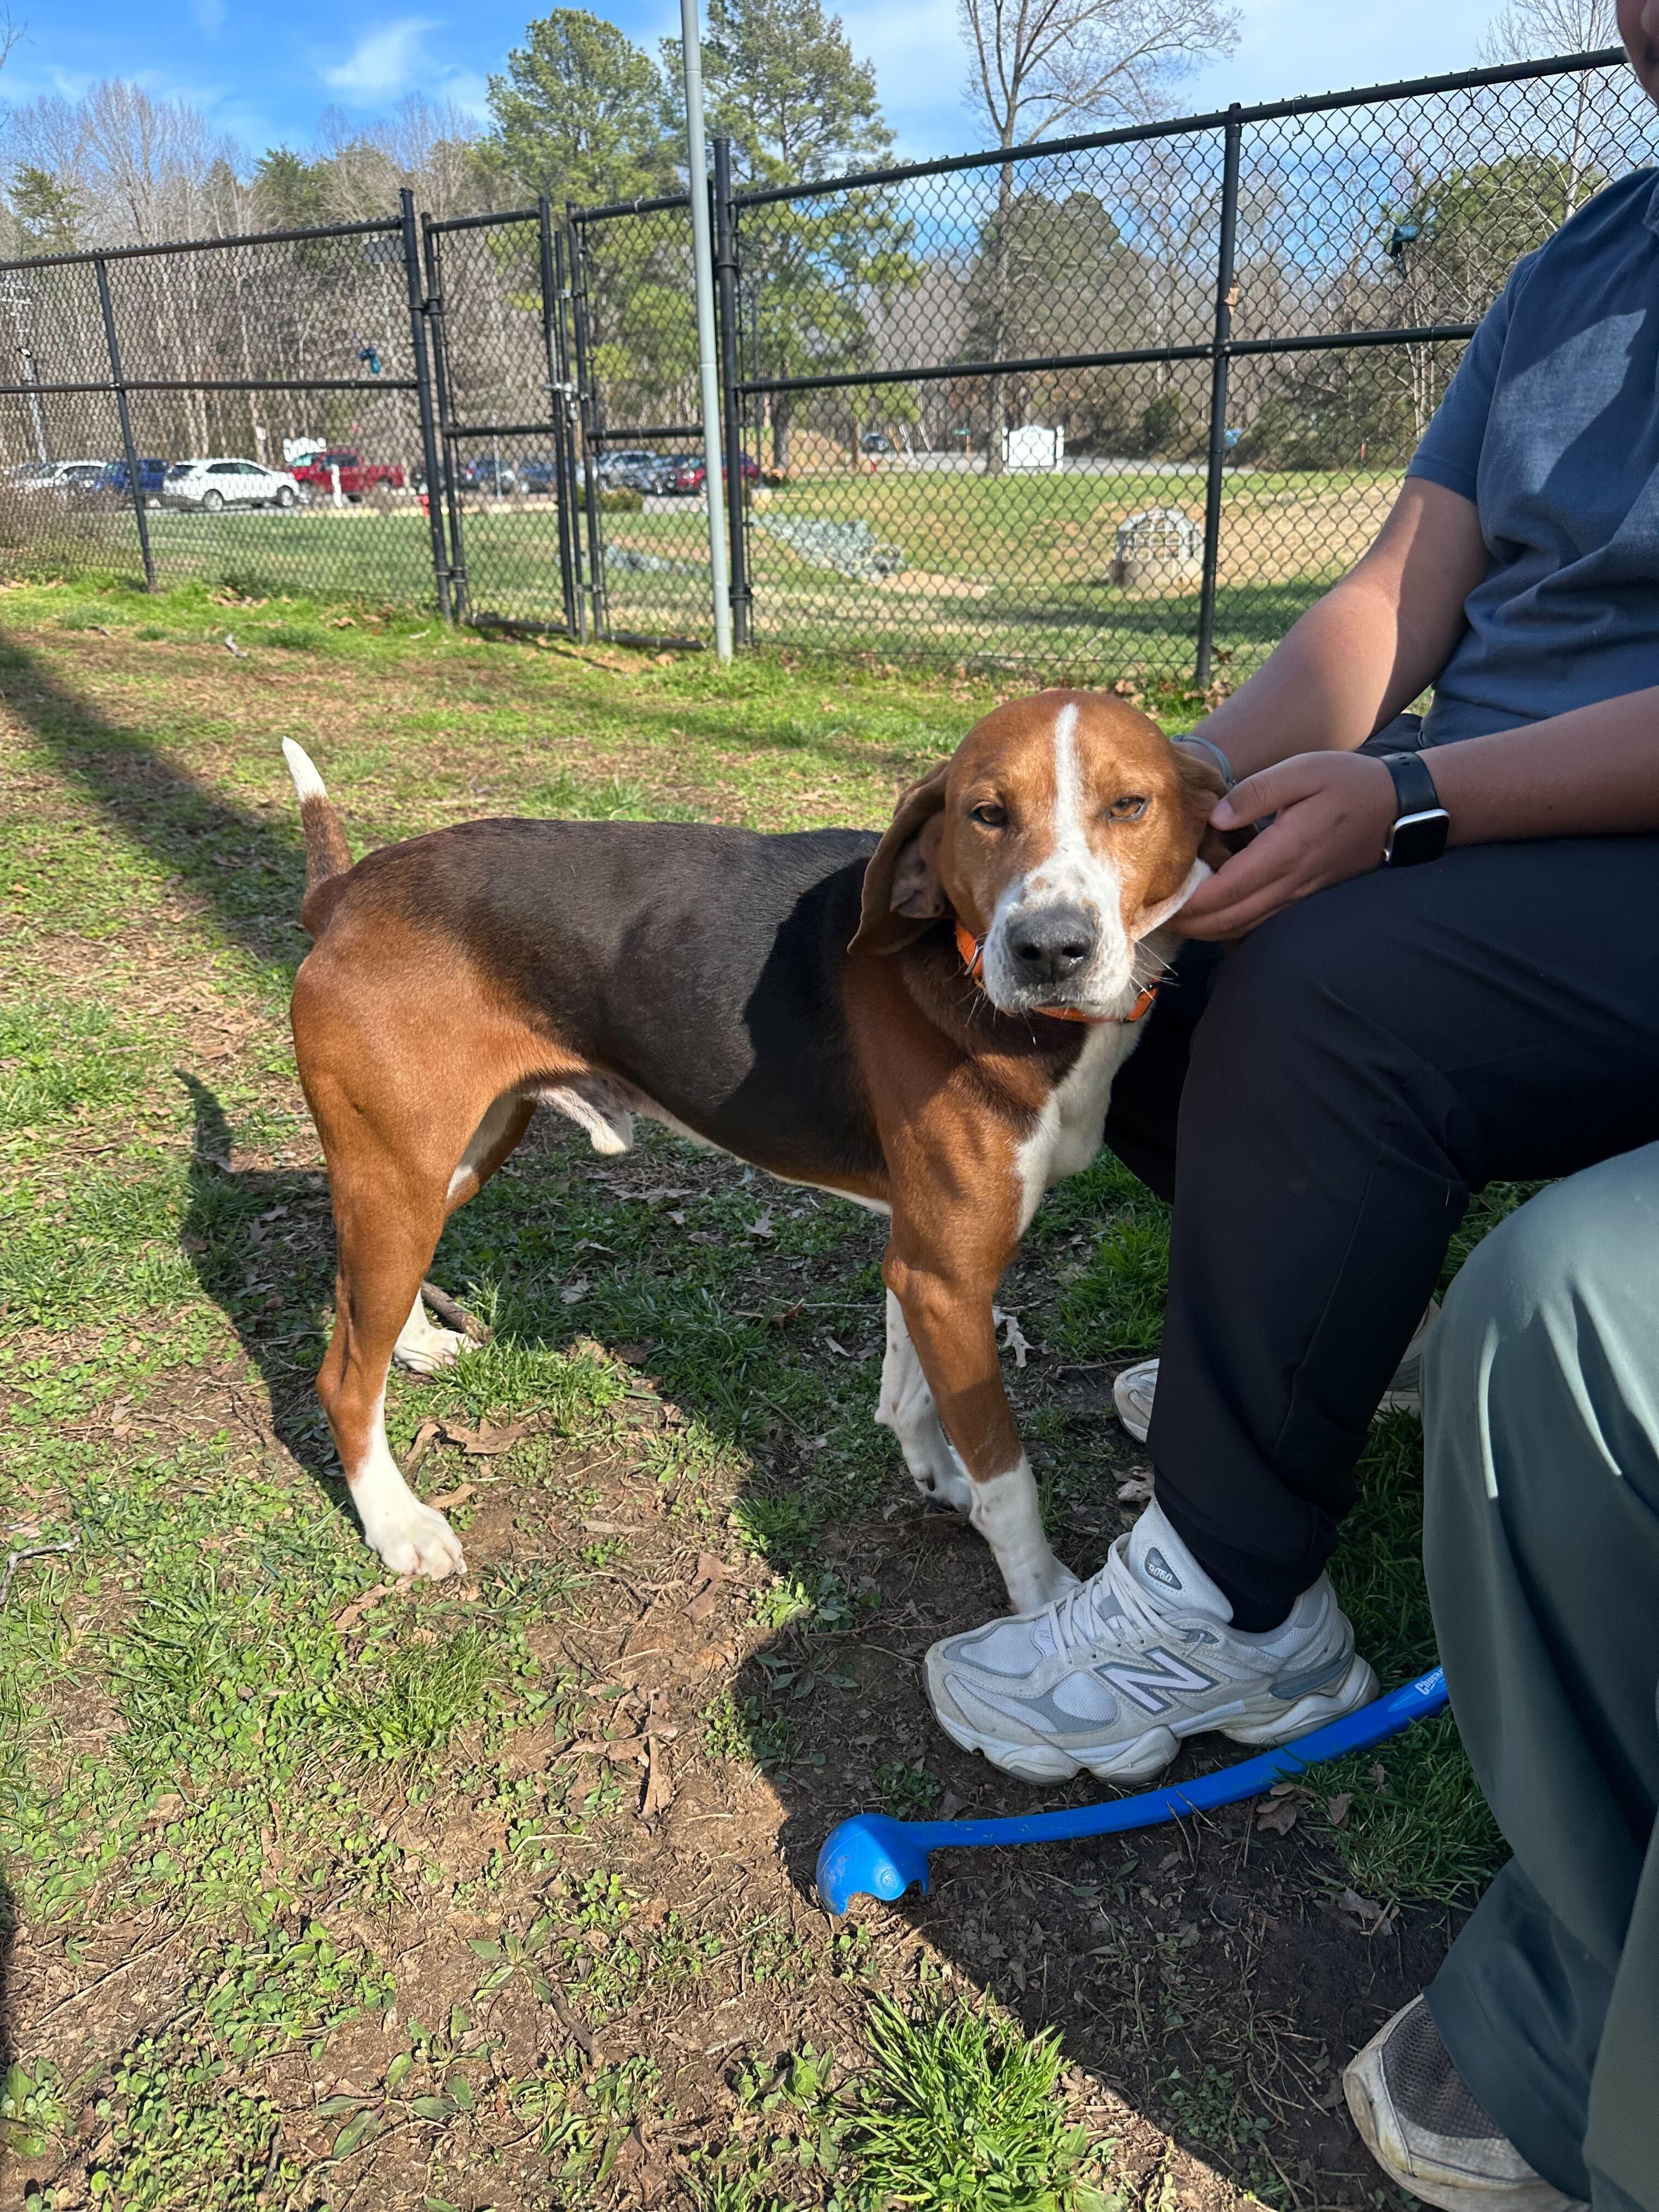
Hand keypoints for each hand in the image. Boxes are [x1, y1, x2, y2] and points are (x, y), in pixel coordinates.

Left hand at [1175, 751, 1397, 939]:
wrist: (1397, 807)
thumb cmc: (1348, 783)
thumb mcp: (1301, 771)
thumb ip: (1256, 794)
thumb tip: (1216, 818)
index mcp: (1283, 852)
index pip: (1225, 891)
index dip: (1188, 902)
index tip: (1156, 898)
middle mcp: (1288, 883)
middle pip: (1226, 920)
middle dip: (1187, 923)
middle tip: (1152, 913)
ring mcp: (1296, 895)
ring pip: (1240, 927)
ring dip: (1204, 928)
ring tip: (1172, 916)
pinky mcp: (1301, 896)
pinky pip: (1257, 921)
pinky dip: (1227, 923)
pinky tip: (1207, 911)